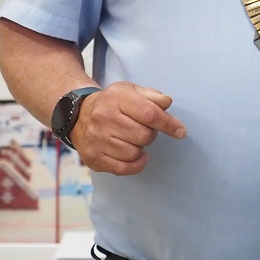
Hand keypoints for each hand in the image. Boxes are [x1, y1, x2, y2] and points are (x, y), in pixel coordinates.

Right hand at [70, 81, 186, 174]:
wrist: (79, 115)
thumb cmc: (112, 103)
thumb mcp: (131, 91)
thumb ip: (152, 96)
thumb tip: (167, 103)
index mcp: (116, 99)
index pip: (149, 114)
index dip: (168, 124)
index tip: (181, 131)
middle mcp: (103, 119)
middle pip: (144, 136)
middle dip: (151, 134)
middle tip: (145, 129)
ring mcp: (96, 140)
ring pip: (134, 153)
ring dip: (141, 148)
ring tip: (134, 139)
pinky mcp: (93, 157)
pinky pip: (123, 168)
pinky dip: (136, 164)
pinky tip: (138, 156)